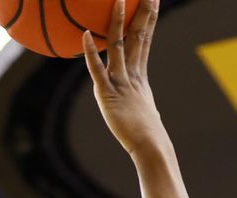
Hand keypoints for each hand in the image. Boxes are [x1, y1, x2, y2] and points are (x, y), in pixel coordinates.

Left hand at [82, 0, 164, 154]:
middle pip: (138, 36)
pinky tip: (84, 35)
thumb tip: (139, 106)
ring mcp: (120, 82)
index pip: (145, 40)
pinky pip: (97, 69)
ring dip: (117, 22)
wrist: (149, 145)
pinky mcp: (107, 93)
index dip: (148, 19)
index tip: (152, 0)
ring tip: (118, 0)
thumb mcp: (141, 112)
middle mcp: (132, 74)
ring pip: (119, 46)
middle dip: (141, 12)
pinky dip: (90, 52)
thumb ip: (136, 102)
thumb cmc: (146, 135)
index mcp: (140, 76)